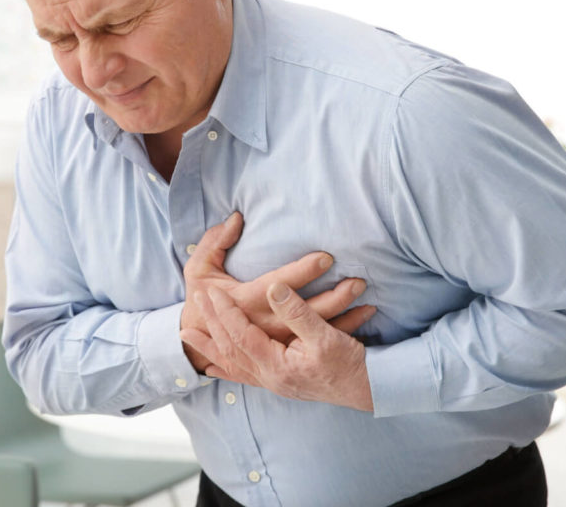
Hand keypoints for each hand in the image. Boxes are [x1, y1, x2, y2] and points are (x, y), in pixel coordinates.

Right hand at [180, 213, 372, 369]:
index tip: (327, 257)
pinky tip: (363, 317)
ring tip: (366, 299)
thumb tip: (236, 217)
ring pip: (315, 330)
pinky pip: (318, 341)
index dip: (303, 272)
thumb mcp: (198, 268)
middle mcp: (263, 324)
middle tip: (358, 281)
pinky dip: (343, 331)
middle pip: (305, 313)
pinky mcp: (285, 348)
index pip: (278, 285)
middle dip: (334, 297)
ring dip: (344, 316)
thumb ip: (215, 241)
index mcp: (244, 301)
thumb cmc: (202, 299)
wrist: (200, 339)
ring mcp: (276, 340)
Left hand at [180, 283, 375, 411]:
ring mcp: (272, 383)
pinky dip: (225, 369)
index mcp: (277, 366)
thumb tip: (275, 288)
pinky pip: (243, 377)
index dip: (225, 313)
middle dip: (211, 324)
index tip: (212, 291)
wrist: (369, 390)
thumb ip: (298, 311)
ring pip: (232, 364)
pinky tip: (213, 367)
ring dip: (209, 347)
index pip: (241, 336)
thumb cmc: (349, 364)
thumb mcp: (326, 335)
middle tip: (194, 301)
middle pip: (230, 349)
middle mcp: (269, 378)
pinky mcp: (279, 383)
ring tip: (187, 335)